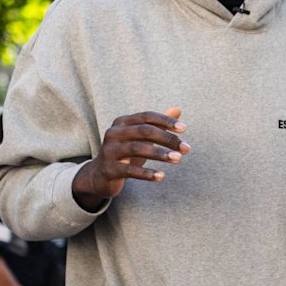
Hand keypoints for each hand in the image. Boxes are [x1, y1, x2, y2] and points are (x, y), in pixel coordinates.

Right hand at [73, 108, 188, 210]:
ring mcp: (109, 151)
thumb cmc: (125, 155)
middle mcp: (113, 133)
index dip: (165, 121)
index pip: (147, 116)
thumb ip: (158, 125)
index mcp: (122, 122)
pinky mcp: (108, 169)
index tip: (184, 129)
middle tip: (186, 149)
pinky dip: (147, 173)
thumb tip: (178, 109)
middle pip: (144, 131)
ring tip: (178, 159)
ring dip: (160, 154)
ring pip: (137, 149)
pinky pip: (130, 171)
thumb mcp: (141, 139)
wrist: (99, 177)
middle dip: (167, 139)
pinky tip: (161, 176)